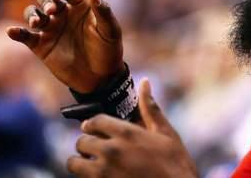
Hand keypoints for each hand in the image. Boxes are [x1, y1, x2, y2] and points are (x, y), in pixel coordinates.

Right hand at [6, 0, 123, 92]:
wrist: (101, 78)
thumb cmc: (109, 50)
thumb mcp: (110, 30)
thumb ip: (103, 11)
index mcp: (80, 6)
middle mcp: (63, 14)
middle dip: (47, 0)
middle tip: (51, 11)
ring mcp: (51, 29)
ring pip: (33, 13)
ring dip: (32, 14)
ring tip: (37, 23)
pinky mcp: (41, 46)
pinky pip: (25, 36)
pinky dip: (17, 32)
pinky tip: (11, 31)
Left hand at [68, 79, 197, 177]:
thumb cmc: (175, 163)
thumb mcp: (166, 133)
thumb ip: (150, 108)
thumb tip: (144, 82)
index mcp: (127, 134)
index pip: (94, 121)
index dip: (91, 124)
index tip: (93, 128)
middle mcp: (112, 151)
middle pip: (81, 142)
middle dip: (86, 143)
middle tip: (94, 147)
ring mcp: (105, 173)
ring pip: (74, 164)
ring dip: (80, 162)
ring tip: (91, 163)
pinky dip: (87, 176)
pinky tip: (100, 175)